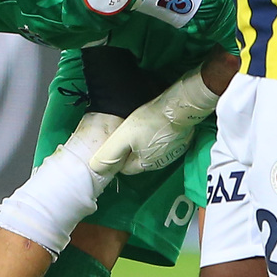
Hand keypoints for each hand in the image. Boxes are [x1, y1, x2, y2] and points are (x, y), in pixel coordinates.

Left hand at [93, 61, 225, 175]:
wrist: (178, 107)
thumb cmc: (150, 121)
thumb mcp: (123, 136)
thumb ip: (109, 153)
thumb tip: (96, 168)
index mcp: (145, 164)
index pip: (125, 167)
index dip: (118, 155)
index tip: (118, 141)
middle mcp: (160, 163)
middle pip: (138, 160)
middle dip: (131, 149)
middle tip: (128, 132)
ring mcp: (172, 153)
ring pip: (151, 151)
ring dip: (145, 142)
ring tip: (142, 126)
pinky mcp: (181, 142)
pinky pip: (164, 143)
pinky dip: (158, 136)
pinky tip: (156, 125)